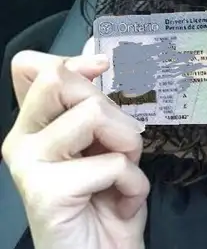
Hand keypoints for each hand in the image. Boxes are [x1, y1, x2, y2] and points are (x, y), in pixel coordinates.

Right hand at [1, 51, 148, 248]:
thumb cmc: (106, 200)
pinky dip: (133, 183)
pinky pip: (113, 162)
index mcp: (34, 124)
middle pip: (62, 80)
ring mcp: (28, 165)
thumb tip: (96, 53)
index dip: (72, 60)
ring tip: (121, 175)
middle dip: (112, 109)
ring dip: (128, 144)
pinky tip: (120, 205)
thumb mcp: (106, 142)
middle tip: (120, 148)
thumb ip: (96, 104)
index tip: (102, 66)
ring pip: (93, 113)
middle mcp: (21, 140)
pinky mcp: (46, 191)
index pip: (33, 68)